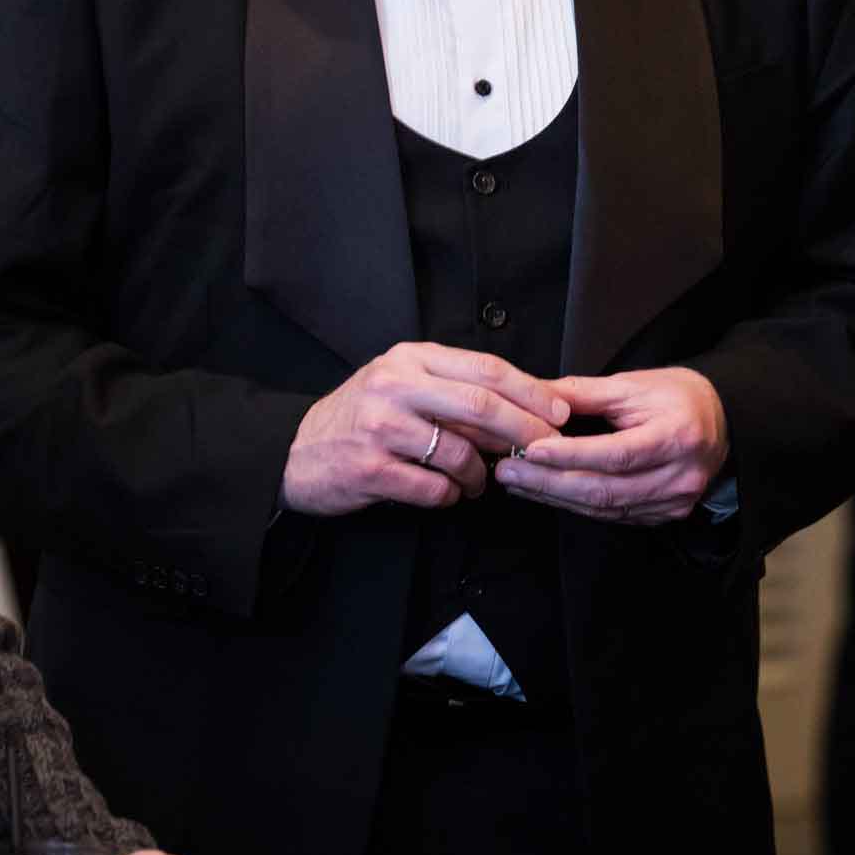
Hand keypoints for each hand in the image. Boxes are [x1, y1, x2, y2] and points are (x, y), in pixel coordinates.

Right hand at [281, 342, 570, 515]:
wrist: (296, 452)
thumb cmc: (360, 417)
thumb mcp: (400, 383)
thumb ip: (451, 386)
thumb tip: (523, 404)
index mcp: (409, 358)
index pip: (485, 367)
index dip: (529, 390)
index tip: (558, 410)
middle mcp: (395, 385)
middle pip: (480, 405)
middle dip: (524, 430)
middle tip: (545, 448)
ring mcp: (380, 426)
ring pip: (460, 452)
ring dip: (482, 475)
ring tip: (479, 482)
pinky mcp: (369, 468)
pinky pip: (433, 488)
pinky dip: (450, 496)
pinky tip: (445, 493)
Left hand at [494, 366, 727, 523]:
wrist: (721, 420)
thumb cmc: (676, 396)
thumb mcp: (633, 384)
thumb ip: (584, 393)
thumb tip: (535, 395)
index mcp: (676, 436)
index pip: (616, 453)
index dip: (571, 456)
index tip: (531, 450)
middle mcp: (680, 476)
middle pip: (607, 489)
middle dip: (550, 483)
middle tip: (508, 471)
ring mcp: (675, 501)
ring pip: (606, 508)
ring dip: (556, 497)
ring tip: (517, 482)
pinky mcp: (665, 515)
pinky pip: (614, 516)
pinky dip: (577, 506)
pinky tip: (548, 494)